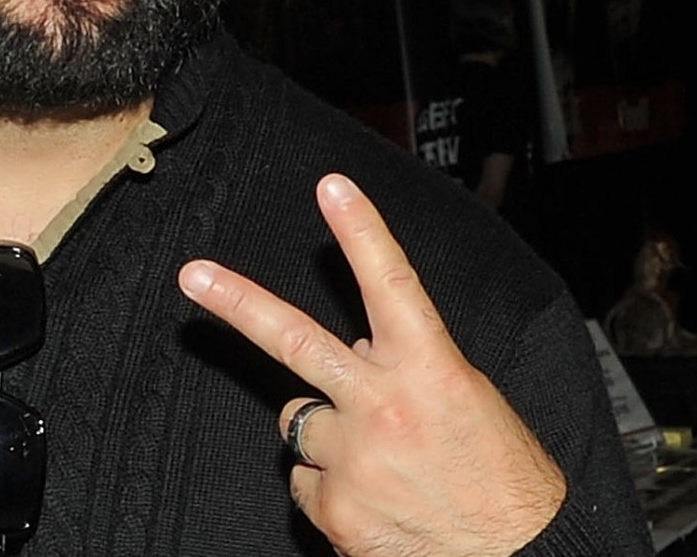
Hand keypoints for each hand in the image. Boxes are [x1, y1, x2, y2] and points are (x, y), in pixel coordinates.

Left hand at [178, 173, 564, 556]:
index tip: (331, 187)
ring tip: (381, 461)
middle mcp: (385, 408)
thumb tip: (358, 346)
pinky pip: (305, 480)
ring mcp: (353, 459)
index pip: (392, 285)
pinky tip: (376, 500)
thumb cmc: (503, 484)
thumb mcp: (470, 403)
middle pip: (296, 342)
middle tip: (193, 275)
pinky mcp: (333, 508)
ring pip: (298, 424)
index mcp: (433, 372)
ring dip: (326, 434)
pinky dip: (331, 487)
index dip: (362, 232)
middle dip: (237, 303)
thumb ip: (408, 366)